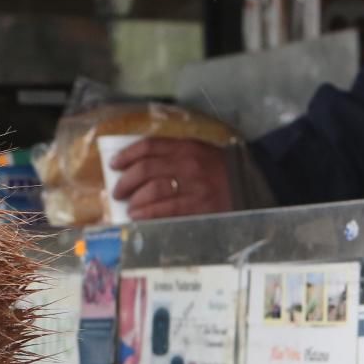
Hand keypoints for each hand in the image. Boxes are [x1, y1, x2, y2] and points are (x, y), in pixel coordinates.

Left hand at [108, 137, 233, 219]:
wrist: (249, 185)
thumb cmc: (217, 170)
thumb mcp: (197, 152)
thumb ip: (171, 154)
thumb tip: (135, 164)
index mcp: (186, 147)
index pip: (149, 146)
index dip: (126, 155)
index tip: (114, 165)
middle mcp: (189, 163)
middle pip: (145, 169)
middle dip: (125, 182)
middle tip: (117, 192)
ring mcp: (194, 185)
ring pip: (153, 190)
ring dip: (135, 200)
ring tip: (129, 207)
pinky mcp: (200, 206)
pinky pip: (167, 210)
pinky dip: (148, 214)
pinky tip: (138, 217)